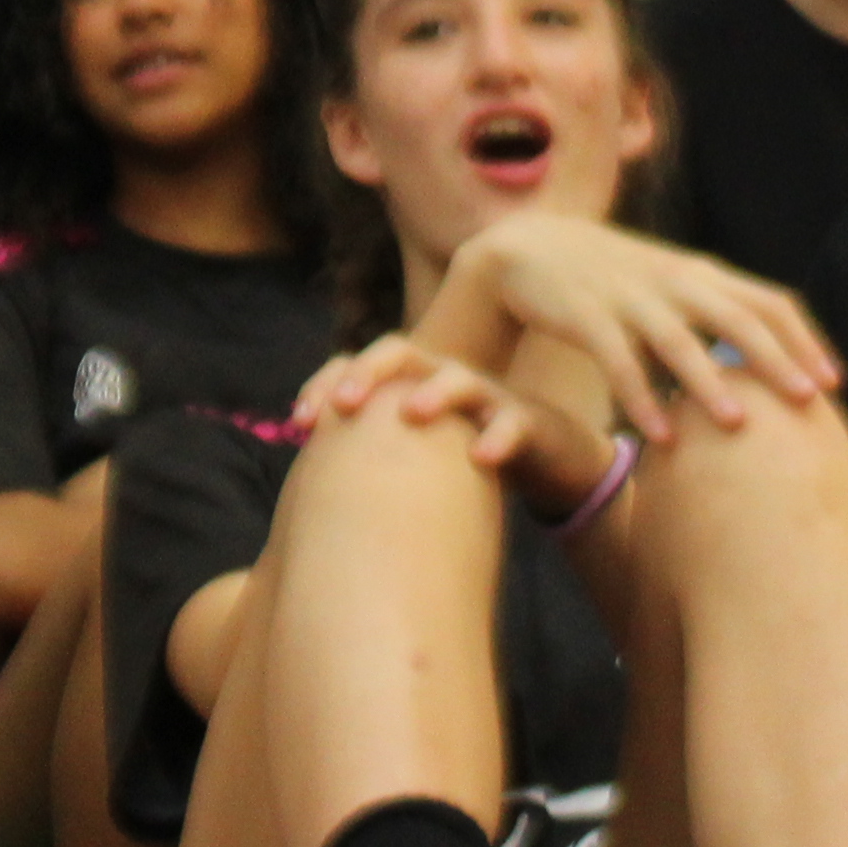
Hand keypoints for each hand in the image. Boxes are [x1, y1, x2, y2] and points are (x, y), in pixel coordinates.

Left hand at [296, 334, 568, 501]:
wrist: (549, 457)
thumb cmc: (465, 453)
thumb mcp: (415, 451)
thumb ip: (371, 456)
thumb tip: (304, 494)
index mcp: (409, 382)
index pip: (357, 365)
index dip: (324, 383)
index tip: (298, 421)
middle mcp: (442, 377)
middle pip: (399, 352)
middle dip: (367, 371)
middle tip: (344, 403)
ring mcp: (487, 395)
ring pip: (457, 379)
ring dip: (434, 392)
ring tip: (412, 413)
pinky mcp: (527, 421)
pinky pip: (512, 424)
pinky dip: (498, 438)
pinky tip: (482, 457)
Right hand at [447, 215, 834, 441]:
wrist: (528, 249)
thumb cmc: (613, 279)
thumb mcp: (670, 286)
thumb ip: (715, 313)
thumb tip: (773, 363)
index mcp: (701, 275)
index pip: (769, 302)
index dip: (804, 340)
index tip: (834, 384)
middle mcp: (674, 280)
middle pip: (738, 318)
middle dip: (776, 360)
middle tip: (809, 402)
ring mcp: (630, 296)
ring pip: (680, 341)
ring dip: (711, 384)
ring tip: (739, 426)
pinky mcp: (586, 314)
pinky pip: (618, 361)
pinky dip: (640, 398)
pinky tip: (658, 437)